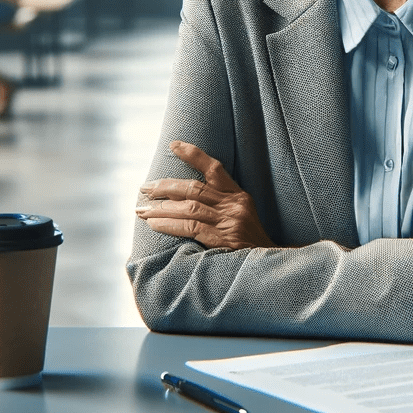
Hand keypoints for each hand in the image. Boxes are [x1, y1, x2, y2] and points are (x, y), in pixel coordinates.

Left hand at [136, 141, 276, 250]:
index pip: (215, 169)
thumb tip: (184, 200)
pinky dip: (169, 224)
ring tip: (142, 210)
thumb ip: (220, 207)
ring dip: (161, 208)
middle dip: (165, 187)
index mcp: (239, 197)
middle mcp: (234, 206)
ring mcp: (229, 222)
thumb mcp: (242, 218)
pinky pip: (191, 227)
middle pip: (194, 188)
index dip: (193, 155)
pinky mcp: (224, 239)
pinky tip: (154, 224)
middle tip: (144, 188)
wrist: (270, 266)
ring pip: (189, 207)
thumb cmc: (250, 245)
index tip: (173, 145)